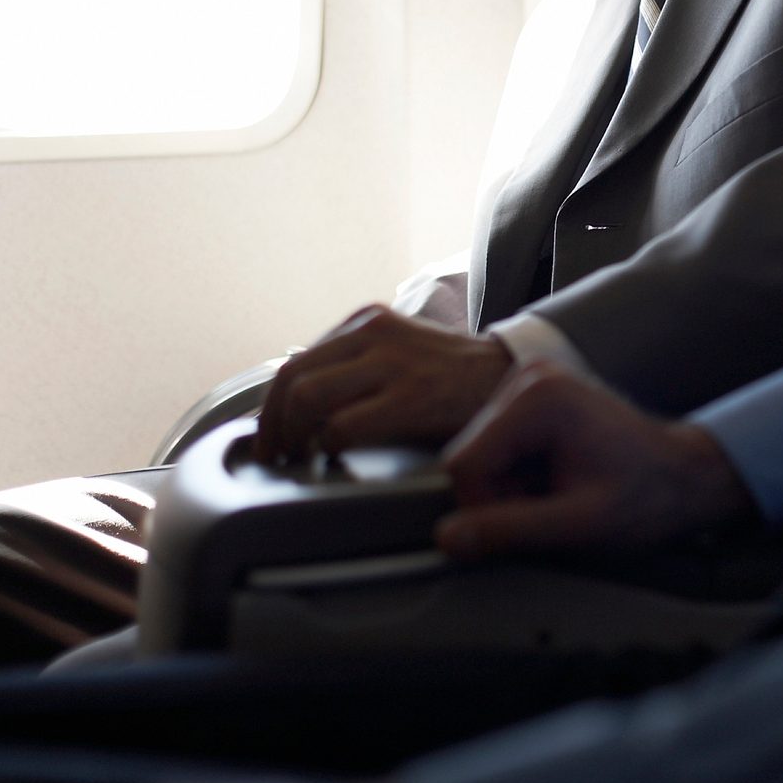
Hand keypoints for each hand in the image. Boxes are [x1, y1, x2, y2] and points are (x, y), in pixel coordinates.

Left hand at [255, 305, 512, 460]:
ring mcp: (391, 364)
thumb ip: (356, 365)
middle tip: (276, 455)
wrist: (511, 376)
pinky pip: (341, 425)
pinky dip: (327, 446)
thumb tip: (303, 403)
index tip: (271, 437)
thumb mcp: (400, 350)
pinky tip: (336, 458)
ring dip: (292, 436)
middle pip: (291, 380)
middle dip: (272, 426)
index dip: (272, 408)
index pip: (295, 364)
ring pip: (306, 399)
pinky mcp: (409, 397)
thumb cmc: (454, 376)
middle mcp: (372, 334)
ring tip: (299, 459)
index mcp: (367, 322)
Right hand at [437, 357, 755, 559]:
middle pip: (468, 456)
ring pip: (479, 453)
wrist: (685, 476)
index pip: (464, 464)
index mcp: (539, 397)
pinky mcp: (533, 394)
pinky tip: (556, 477)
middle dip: (502, 495)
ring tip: (559, 492)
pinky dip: (519, 473)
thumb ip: (509, 530)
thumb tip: (446, 538)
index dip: (486, 508)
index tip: (531, 522)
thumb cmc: (646, 498)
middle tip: (553, 508)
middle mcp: (529, 376)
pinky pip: (496, 445)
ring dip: (511, 487)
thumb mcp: (577, 525)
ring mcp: (530, 380)